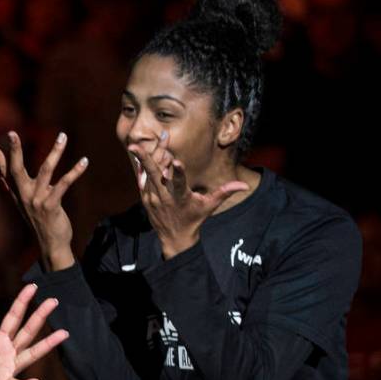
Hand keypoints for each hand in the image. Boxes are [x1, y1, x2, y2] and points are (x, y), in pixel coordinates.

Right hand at [0, 131, 87, 270]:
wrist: (51, 245)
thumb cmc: (40, 221)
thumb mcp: (24, 204)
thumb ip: (13, 189)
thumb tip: (1, 178)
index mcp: (17, 193)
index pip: (3, 170)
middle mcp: (24, 195)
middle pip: (16, 169)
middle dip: (14, 151)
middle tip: (12, 133)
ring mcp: (37, 201)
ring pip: (45, 170)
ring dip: (55, 152)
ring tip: (63, 136)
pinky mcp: (51, 206)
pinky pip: (64, 184)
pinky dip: (75, 172)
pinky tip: (84, 161)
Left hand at [0, 284, 68, 379]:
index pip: (14, 317)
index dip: (22, 302)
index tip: (33, 287)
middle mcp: (8, 352)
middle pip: (27, 331)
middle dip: (39, 316)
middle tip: (53, 301)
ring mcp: (7, 369)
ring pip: (30, 355)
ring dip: (47, 345)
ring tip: (63, 334)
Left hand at [128, 132, 248, 258]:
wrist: (174, 237)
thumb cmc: (194, 219)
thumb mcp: (209, 206)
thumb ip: (224, 192)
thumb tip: (244, 185)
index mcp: (181, 198)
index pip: (180, 183)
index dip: (178, 172)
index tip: (176, 160)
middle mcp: (164, 197)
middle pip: (155, 175)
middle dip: (147, 158)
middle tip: (136, 145)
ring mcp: (153, 198)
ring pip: (148, 174)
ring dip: (147, 157)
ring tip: (145, 142)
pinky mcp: (146, 198)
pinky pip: (143, 179)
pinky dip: (144, 167)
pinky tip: (142, 153)